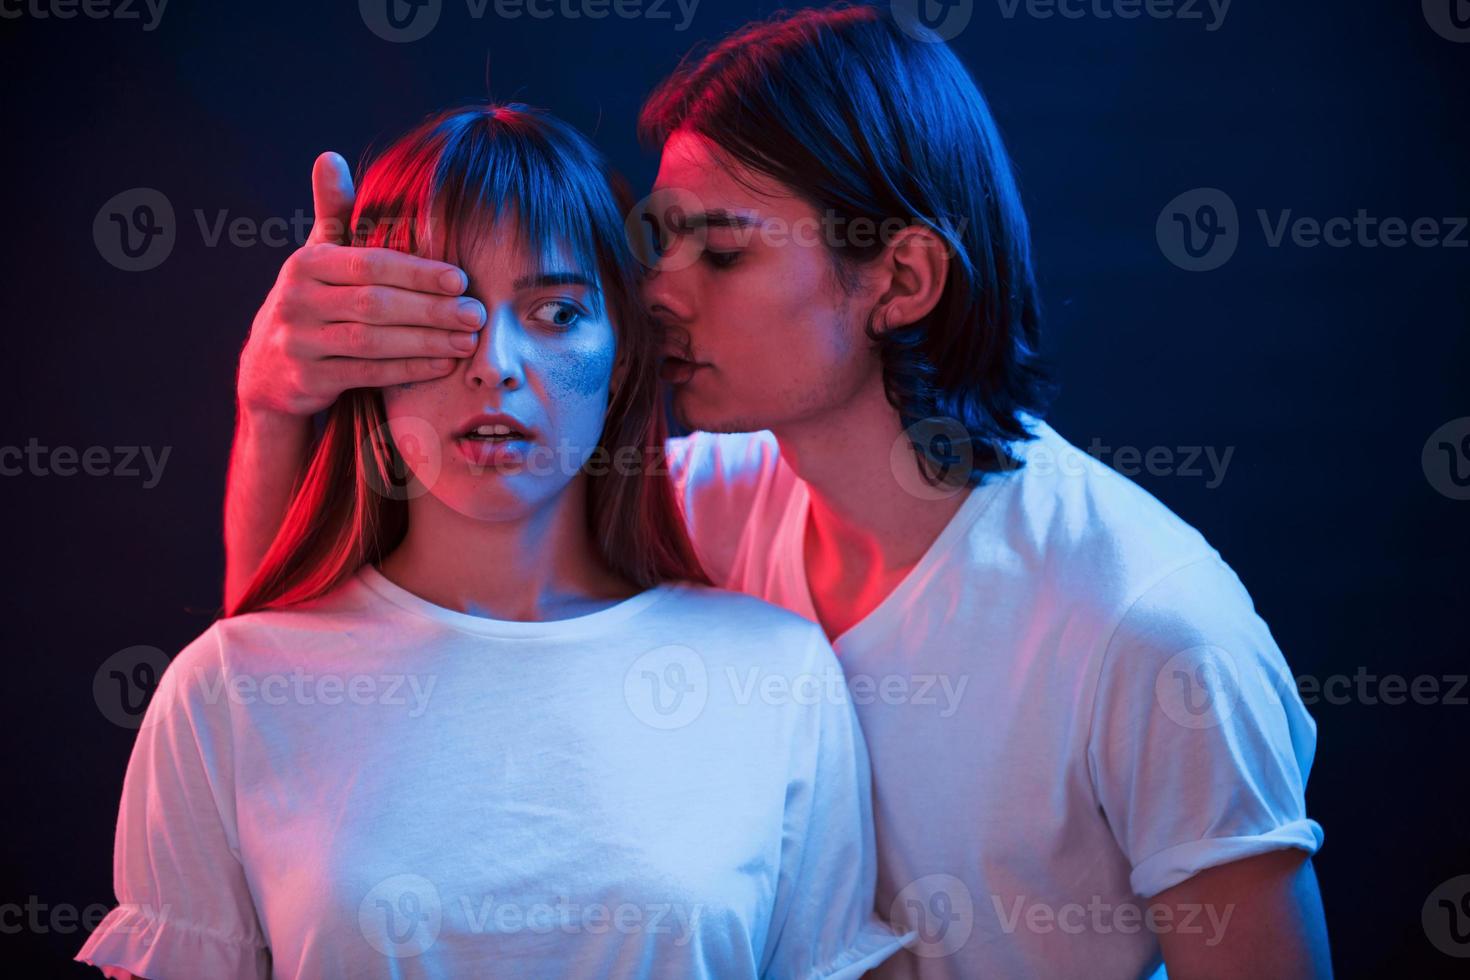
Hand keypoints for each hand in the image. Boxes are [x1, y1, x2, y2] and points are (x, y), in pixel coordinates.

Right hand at [236, 151, 486, 417]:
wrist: (268, 371)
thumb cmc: (312, 302)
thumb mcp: (317, 256)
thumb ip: (333, 212)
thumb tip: (329, 157)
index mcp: (306, 264)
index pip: (370, 264)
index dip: (417, 272)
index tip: (461, 279)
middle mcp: (297, 301)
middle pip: (375, 304)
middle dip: (431, 310)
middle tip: (477, 314)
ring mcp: (299, 343)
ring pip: (372, 341)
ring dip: (426, 341)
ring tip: (468, 340)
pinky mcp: (307, 380)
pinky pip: (366, 373)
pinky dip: (408, 369)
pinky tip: (442, 364)